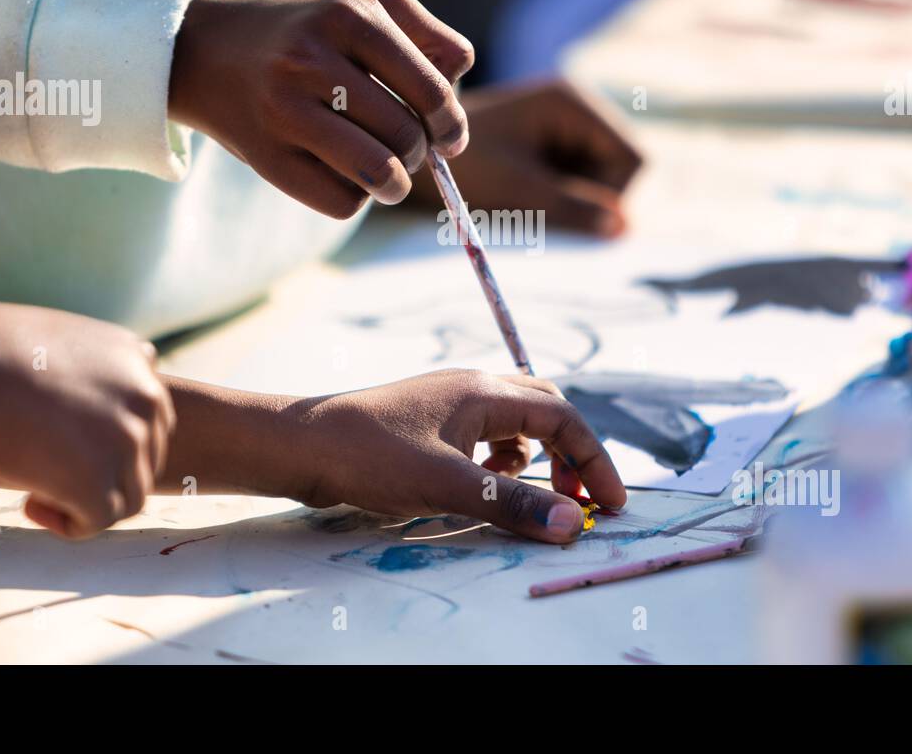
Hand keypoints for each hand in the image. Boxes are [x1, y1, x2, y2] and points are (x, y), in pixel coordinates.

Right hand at [0, 303, 174, 538]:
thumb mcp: (59, 344)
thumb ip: (92, 376)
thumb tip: (91, 420)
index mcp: (137, 358)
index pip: (151, 417)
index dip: (112, 441)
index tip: (67, 444)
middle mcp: (145, 396)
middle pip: (145, 457)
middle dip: (103, 472)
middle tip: (50, 472)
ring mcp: (128, 440)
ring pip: (129, 493)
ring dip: (88, 500)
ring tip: (37, 490)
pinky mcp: (97, 482)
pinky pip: (100, 520)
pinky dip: (71, 524)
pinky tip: (31, 505)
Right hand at [169, 0, 474, 217]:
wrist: (204, 50)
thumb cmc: (306, 36)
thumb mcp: (361, 10)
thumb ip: (425, 36)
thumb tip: (457, 90)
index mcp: (349, 16)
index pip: (432, 88)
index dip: (451, 123)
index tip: (449, 138)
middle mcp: (314, 59)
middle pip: (407, 135)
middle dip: (420, 154)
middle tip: (409, 152)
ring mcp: (285, 109)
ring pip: (379, 173)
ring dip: (395, 185)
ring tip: (389, 176)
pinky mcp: (267, 157)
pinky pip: (342, 202)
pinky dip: (356, 198)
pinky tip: (343, 176)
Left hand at [273, 369, 625, 542]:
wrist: (300, 444)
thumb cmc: (371, 456)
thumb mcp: (448, 485)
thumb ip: (511, 504)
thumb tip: (571, 524)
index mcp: (484, 391)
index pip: (563, 416)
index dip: (592, 460)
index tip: (610, 503)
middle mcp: (472, 387)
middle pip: (545, 409)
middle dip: (570, 453)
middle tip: (577, 500)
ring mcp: (448, 402)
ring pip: (514, 422)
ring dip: (536, 456)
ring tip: (532, 497)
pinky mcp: (428, 422)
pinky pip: (485, 434)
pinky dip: (501, 459)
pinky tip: (485, 484)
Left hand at [409, 78, 642, 235]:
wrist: (412, 153)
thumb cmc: (462, 167)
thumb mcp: (520, 190)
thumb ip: (574, 207)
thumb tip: (624, 227)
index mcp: (571, 103)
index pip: (631, 157)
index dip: (614, 193)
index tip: (577, 215)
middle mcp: (574, 109)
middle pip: (618, 169)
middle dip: (591, 197)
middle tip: (545, 210)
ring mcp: (562, 128)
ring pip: (599, 180)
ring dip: (572, 200)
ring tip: (528, 202)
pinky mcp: (547, 147)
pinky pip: (576, 182)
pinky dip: (558, 198)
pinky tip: (525, 198)